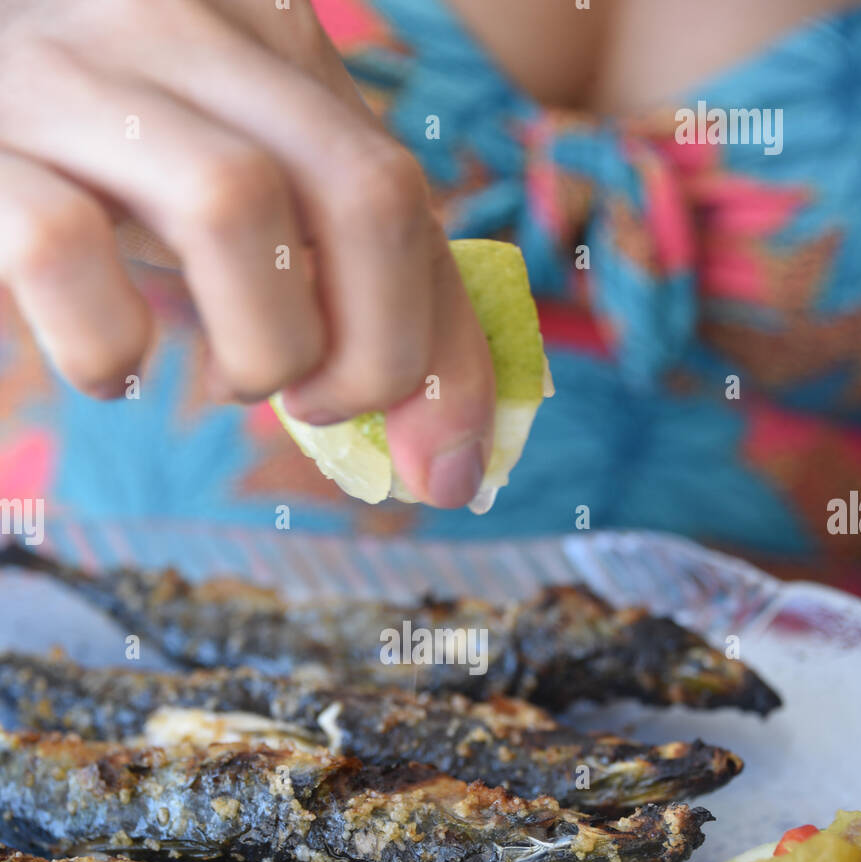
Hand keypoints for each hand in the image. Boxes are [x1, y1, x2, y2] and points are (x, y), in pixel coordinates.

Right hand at [0, 0, 494, 506]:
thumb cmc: (101, 181)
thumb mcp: (242, 209)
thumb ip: (350, 296)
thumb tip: (448, 464)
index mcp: (268, 34)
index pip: (406, 197)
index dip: (448, 358)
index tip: (442, 470)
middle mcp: (180, 24)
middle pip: (365, 189)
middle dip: (379, 353)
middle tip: (322, 406)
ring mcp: (71, 72)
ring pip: (234, 205)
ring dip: (261, 349)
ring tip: (227, 380)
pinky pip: (64, 248)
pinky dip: (106, 347)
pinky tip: (108, 366)